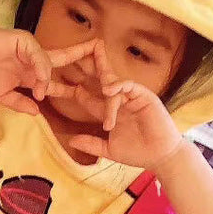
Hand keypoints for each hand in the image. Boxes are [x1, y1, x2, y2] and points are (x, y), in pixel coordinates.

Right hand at [0, 27, 97, 115]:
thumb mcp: (3, 96)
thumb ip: (19, 103)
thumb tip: (36, 112)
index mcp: (32, 74)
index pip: (55, 82)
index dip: (68, 89)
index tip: (82, 96)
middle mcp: (36, 60)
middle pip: (64, 60)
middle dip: (81, 57)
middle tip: (101, 55)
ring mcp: (31, 49)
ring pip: (50, 62)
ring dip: (47, 79)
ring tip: (41, 91)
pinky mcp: (25, 41)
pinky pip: (39, 55)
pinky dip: (40, 68)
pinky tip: (37, 79)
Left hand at [62, 41, 183, 171]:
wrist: (160, 157)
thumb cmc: (137, 153)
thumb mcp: (109, 149)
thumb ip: (91, 144)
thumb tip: (71, 141)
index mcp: (108, 111)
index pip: (86, 97)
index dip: (70, 91)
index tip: (51, 85)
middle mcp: (118, 100)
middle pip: (98, 80)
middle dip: (84, 68)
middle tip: (67, 56)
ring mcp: (131, 97)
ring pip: (111, 82)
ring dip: (97, 80)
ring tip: (86, 80)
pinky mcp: (144, 96)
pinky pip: (129, 86)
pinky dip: (118, 86)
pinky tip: (108, 88)